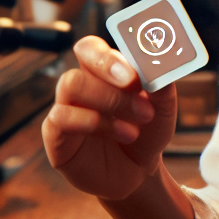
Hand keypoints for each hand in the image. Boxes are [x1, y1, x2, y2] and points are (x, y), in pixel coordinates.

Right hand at [43, 36, 177, 199]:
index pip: (94, 45)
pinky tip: (121, 134)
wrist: (140, 172)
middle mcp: (83, 84)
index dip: (110, 52)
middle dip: (109, 67)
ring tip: (136, 126)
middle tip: (135, 85)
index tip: (135, 71)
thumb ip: (162, 86)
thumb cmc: (147, 133)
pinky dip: (92, 122)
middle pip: (81, 56)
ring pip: (70, 84)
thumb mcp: (163, 110)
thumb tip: (163, 64)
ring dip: (108, 100)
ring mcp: (66, 107)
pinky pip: (60, 117)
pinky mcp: (55, 136)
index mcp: (105, 70)